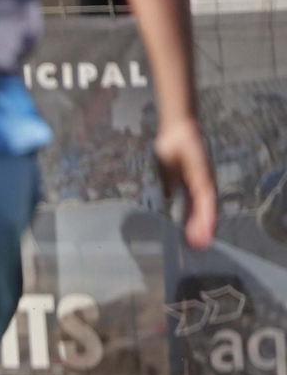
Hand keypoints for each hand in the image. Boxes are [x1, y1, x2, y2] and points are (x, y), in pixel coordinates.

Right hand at [153, 118, 216, 249]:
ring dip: (206, 225)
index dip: (194, 223)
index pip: (194, 207)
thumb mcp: (167, 171)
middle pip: (203, 210)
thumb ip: (170, 185)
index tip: (192, 240)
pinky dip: (207, 211)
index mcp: (193, 184)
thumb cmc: (171, 146)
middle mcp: (202, 183)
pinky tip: (206, 223)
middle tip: (199, 247)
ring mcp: (204, 179)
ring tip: (202, 241)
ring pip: (207, 207)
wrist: (177, 127)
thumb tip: (170, 197)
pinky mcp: (204, 175)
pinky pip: (206, 196)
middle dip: (201, 229)